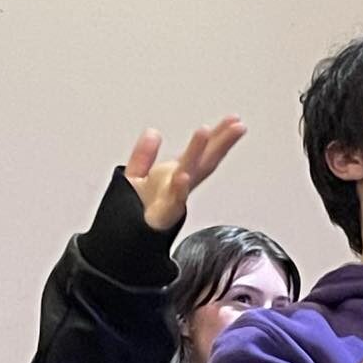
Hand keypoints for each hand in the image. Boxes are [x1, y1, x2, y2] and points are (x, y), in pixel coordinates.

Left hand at [125, 116, 246, 230]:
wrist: (124, 241)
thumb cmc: (135, 214)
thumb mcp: (134, 175)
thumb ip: (143, 154)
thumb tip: (153, 133)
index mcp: (175, 175)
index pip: (202, 152)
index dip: (218, 136)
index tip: (234, 121)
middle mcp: (180, 185)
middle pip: (205, 160)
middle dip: (222, 143)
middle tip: (237, 126)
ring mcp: (174, 197)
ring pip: (190, 172)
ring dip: (198, 152)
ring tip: (206, 131)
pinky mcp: (165, 212)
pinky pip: (173, 198)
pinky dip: (179, 187)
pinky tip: (183, 175)